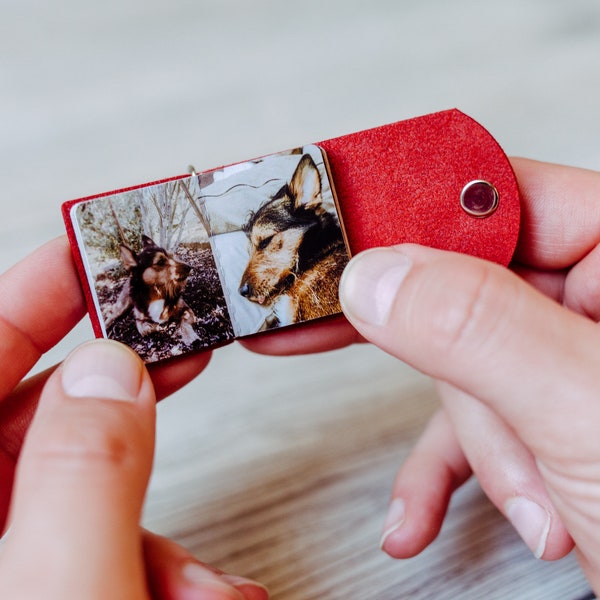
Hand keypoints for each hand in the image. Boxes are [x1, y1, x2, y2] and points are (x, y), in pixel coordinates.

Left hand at [0, 241, 267, 598]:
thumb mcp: (65, 591)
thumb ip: (84, 474)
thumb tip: (112, 372)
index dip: (30, 297)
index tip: (85, 256)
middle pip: (39, 417)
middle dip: (121, 388)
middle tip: (174, 346)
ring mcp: (14, 561)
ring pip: (88, 494)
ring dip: (159, 524)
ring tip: (204, 581)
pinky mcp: (59, 589)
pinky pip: (108, 547)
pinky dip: (163, 567)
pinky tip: (200, 597)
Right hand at [337, 159, 599, 591]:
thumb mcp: (584, 414)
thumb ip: (477, 331)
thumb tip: (376, 278)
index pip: (499, 200)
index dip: (413, 213)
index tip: (337, 235)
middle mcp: (596, 300)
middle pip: (467, 288)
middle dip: (435, 356)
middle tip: (314, 324)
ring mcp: (567, 359)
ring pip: (464, 364)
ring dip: (478, 444)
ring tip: (527, 502)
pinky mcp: (548, 412)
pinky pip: (472, 423)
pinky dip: (447, 472)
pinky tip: (417, 514)